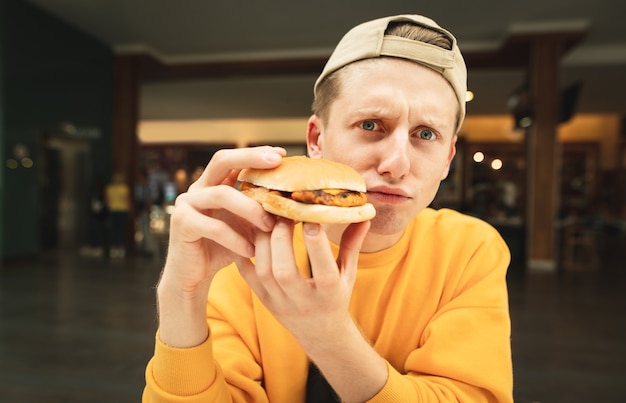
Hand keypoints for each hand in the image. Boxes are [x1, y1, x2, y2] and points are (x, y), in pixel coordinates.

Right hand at [157, 146, 284, 346]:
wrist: (194, 276)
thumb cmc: (224, 248)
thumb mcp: (249, 227)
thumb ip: (264, 212)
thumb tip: (298, 204)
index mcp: (213, 184)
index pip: (234, 159)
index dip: (256, 153)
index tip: (281, 154)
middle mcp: (198, 188)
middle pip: (221, 161)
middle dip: (250, 159)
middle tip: (276, 163)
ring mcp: (186, 204)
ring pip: (221, 195)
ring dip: (250, 208)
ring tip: (270, 225)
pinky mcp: (181, 224)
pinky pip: (212, 226)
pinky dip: (234, 238)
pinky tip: (250, 250)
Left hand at [236, 219, 369, 344]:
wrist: (319, 334)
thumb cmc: (336, 296)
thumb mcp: (348, 273)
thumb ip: (352, 244)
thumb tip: (365, 215)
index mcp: (330, 293)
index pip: (323, 269)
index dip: (316, 243)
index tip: (311, 217)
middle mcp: (303, 301)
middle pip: (285, 271)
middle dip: (282, 237)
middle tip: (283, 211)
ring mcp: (280, 302)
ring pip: (265, 271)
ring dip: (263, 241)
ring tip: (266, 217)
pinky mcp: (263, 300)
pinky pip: (247, 276)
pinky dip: (243, 253)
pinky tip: (247, 231)